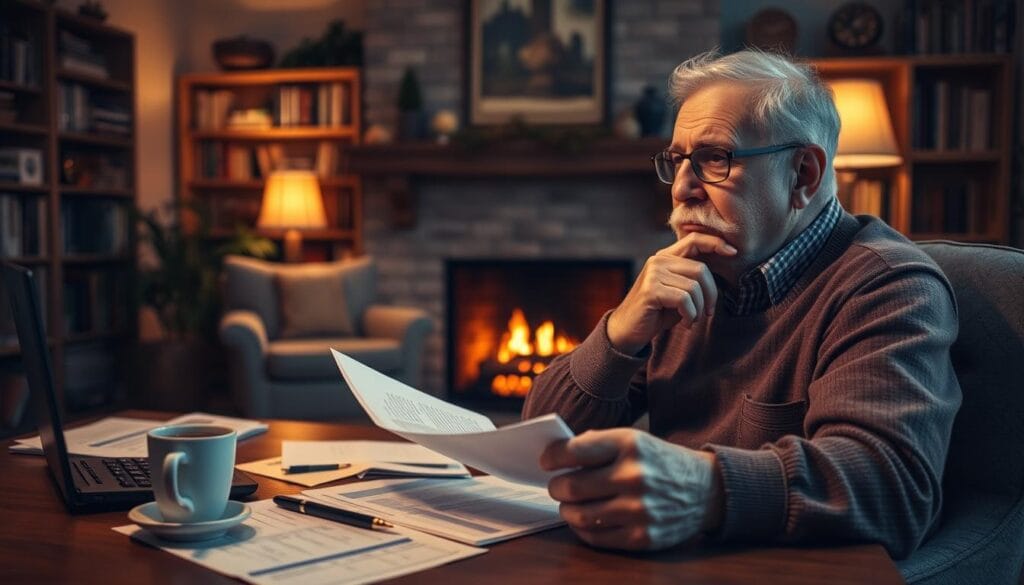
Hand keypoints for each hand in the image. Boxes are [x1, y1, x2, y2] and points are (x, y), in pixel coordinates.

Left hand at [540, 428, 722, 550]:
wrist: (707, 489)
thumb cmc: (660, 462)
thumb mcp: (634, 440)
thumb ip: (597, 444)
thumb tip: (557, 455)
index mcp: (630, 444)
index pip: (574, 451)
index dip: (552, 457)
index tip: (547, 461)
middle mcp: (634, 476)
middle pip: (570, 487)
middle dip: (556, 487)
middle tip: (558, 486)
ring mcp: (638, 510)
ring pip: (578, 515)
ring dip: (567, 510)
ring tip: (571, 504)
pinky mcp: (641, 537)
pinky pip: (595, 537)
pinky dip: (582, 529)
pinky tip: (586, 519)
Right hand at [607, 233, 735, 353]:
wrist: (628, 330)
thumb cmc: (657, 312)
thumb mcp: (679, 292)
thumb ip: (693, 279)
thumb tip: (721, 272)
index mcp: (665, 257)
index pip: (694, 240)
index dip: (715, 243)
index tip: (733, 252)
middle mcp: (658, 260)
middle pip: (700, 269)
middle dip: (711, 295)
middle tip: (708, 312)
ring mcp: (653, 273)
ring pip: (694, 287)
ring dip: (699, 309)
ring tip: (692, 319)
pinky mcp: (651, 290)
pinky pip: (684, 300)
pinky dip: (690, 315)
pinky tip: (685, 323)